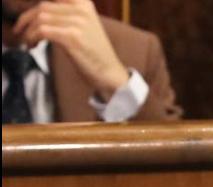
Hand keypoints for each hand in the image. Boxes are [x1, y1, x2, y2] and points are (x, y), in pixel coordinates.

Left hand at [13, 0, 129, 98]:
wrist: (109, 71)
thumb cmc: (93, 51)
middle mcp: (81, 9)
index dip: (35, 8)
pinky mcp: (73, 37)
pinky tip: (34, 45)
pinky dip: (33, 38)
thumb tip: (38, 11)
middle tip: (21, 31)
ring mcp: (78, 22)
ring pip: (40, 18)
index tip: (28, 18)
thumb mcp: (82, 24)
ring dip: (29, 31)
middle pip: (42, 6)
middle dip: (27, 19)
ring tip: (29, 41)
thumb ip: (64, 13)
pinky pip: (43, 31)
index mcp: (83, 3)